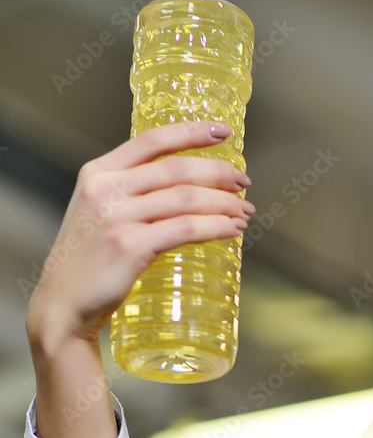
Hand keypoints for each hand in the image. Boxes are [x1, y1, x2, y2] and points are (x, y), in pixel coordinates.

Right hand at [26, 120, 254, 347]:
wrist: (62, 305)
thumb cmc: (88, 263)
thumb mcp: (98, 214)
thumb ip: (129, 195)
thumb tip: (183, 187)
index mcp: (98, 173)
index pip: (152, 140)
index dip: (192, 132)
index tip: (224, 132)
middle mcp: (106, 190)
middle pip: (176, 169)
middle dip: (219, 173)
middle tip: (244, 184)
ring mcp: (117, 218)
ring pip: (186, 199)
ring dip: (224, 204)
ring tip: (244, 212)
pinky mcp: (130, 247)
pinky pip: (186, 229)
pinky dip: (215, 228)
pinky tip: (231, 231)